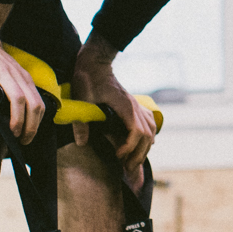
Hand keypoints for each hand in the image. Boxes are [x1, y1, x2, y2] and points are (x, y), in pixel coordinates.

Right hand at [0, 33, 45, 143]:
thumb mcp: (13, 76)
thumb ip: (18, 92)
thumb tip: (20, 119)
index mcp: (25, 80)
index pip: (39, 105)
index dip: (36, 125)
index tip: (27, 138)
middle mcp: (17, 77)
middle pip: (32, 105)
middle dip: (29, 126)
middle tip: (20, 140)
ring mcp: (2, 73)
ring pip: (18, 99)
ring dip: (16, 119)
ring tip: (9, 132)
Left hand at [69, 41, 156, 189]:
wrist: (95, 63)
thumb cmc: (88, 79)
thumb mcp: (81, 98)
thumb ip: (81, 121)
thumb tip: (82, 143)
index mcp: (124, 106)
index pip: (136, 132)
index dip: (129, 147)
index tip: (118, 156)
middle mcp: (134, 107)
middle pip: (147, 135)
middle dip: (139, 154)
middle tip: (126, 168)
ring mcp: (136, 106)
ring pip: (151, 130)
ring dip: (145, 147)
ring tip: (134, 160)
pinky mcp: (133, 105)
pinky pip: (149, 123)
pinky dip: (148, 137)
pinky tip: (142, 145)